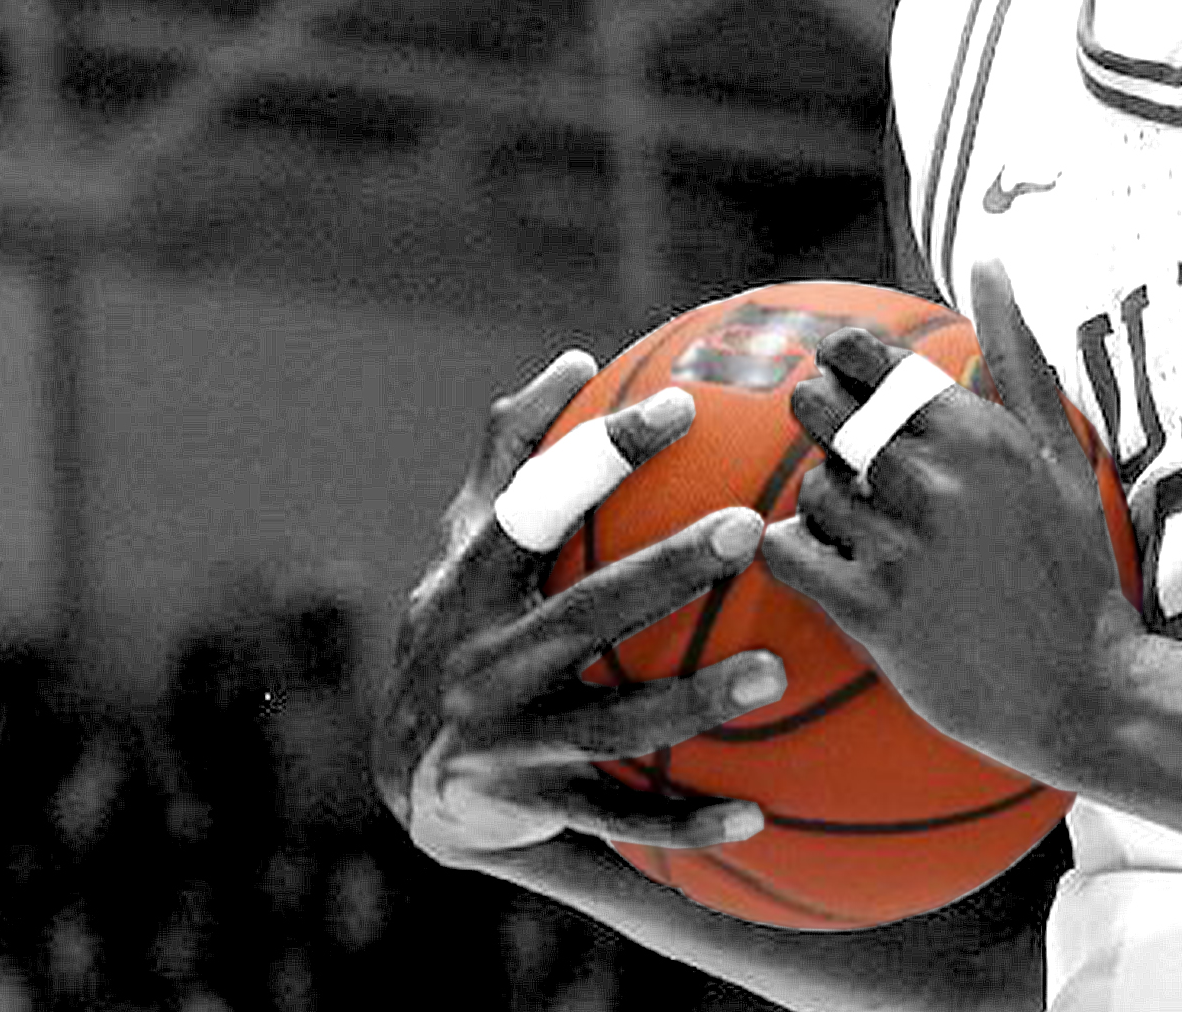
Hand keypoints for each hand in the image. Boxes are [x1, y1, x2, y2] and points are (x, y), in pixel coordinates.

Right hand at [373, 350, 792, 864]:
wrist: (407, 778)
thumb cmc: (460, 629)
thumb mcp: (469, 548)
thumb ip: (514, 456)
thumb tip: (573, 360)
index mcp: (469, 587)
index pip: (533, 509)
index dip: (599, 457)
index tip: (681, 408)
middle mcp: (481, 662)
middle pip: (581, 614)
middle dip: (664, 572)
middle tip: (750, 530)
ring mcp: (505, 742)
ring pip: (608, 724)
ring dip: (692, 701)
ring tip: (774, 674)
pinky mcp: (532, 810)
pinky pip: (618, 819)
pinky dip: (682, 821)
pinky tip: (756, 815)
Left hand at [759, 273, 1146, 783]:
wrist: (1083, 689)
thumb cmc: (1071, 566)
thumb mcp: (1058, 453)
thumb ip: (1017, 355)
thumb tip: (992, 261)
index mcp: (979, 432)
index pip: (864, 358)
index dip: (838, 364)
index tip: (849, 388)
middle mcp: (939, 479)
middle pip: (819, 412)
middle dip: (819, 427)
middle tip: (849, 459)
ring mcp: (903, 546)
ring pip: (808, 488)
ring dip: (821, 505)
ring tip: (863, 529)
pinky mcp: (873, 611)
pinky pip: (788, 554)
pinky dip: (795, 556)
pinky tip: (834, 568)